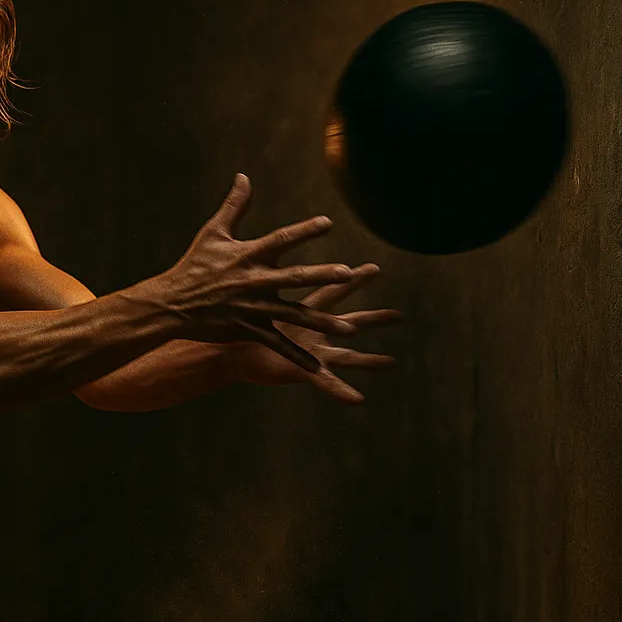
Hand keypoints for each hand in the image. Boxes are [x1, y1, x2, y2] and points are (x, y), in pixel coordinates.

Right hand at [160, 174, 362, 373]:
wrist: (171, 304)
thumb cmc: (194, 266)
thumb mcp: (213, 233)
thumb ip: (234, 206)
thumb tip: (244, 177)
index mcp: (247, 256)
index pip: (280, 240)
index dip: (303, 231)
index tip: (327, 223)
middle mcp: (253, 282)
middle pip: (293, 277)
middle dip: (320, 275)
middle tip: (347, 274)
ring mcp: (252, 308)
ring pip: (293, 315)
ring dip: (322, 322)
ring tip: (349, 329)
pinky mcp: (248, 330)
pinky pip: (277, 344)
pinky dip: (296, 357)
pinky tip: (317, 368)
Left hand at [230, 262, 402, 403]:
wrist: (220, 350)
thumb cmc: (229, 318)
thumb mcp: (244, 286)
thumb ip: (251, 261)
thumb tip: (243, 222)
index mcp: (299, 310)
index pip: (331, 290)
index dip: (352, 278)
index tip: (374, 267)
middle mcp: (308, 331)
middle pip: (348, 320)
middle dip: (374, 317)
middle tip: (401, 314)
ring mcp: (305, 351)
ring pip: (345, 355)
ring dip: (368, 360)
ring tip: (393, 363)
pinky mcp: (297, 369)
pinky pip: (321, 382)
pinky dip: (339, 390)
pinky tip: (358, 399)